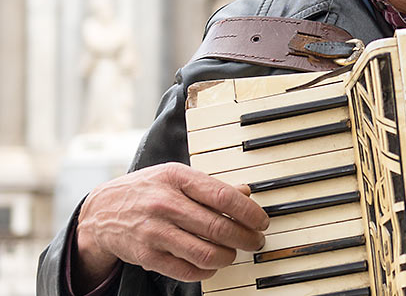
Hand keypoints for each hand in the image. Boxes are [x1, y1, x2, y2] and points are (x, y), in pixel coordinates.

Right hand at [73, 163, 269, 288]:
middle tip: (256, 241)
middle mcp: (166, 205)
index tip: (262, 221)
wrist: (101, 212)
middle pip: (218, 227)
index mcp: (177, 178)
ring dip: (228, 257)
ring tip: (234, 253)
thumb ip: (210, 185)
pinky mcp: (147, 257)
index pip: (223, 197)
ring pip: (205, 253)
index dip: (249, 212)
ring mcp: (155, 232)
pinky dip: (206, 271)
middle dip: (245, 238)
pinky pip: (186, 270)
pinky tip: (212, 265)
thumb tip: (245, 192)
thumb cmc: (147, 190)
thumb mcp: (176, 176)